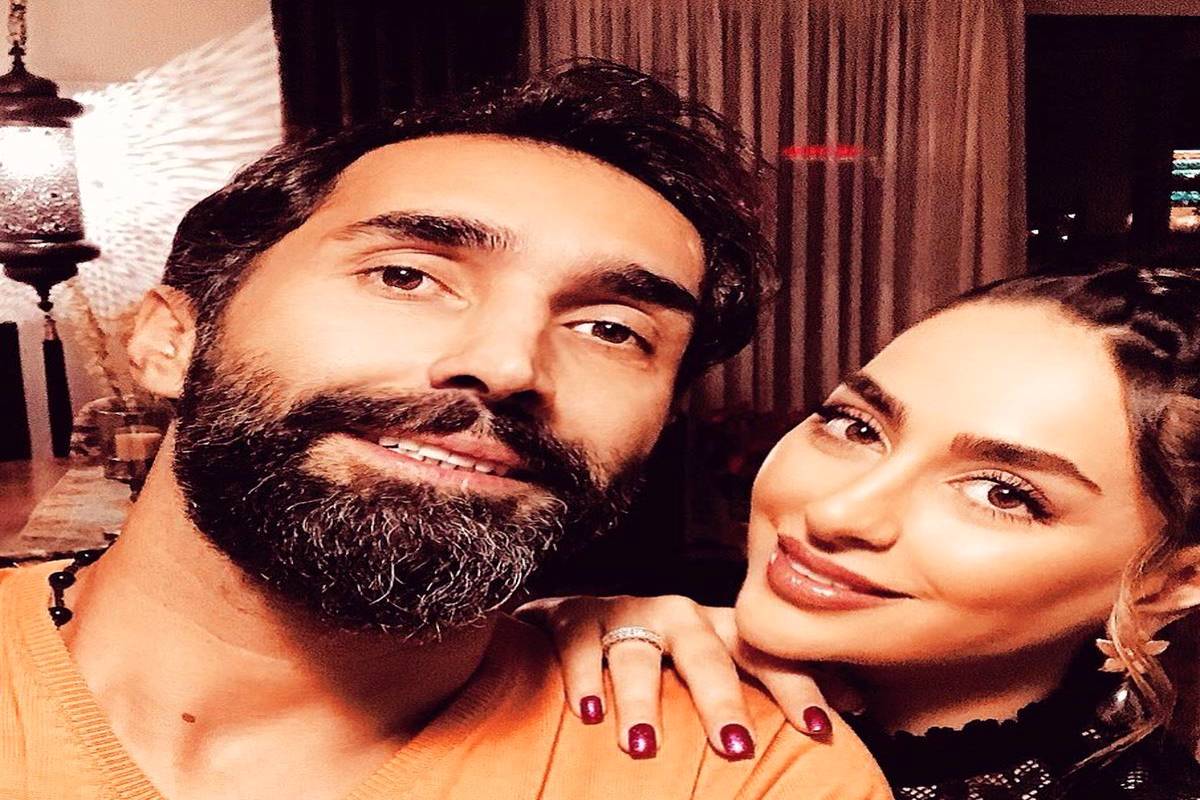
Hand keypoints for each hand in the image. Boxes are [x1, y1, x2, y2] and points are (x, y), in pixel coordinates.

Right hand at [515, 595, 861, 757]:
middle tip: (734, 748)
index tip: (820, 729)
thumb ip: (777, 679)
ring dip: (640, 699)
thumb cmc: (662, 652)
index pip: (765, 653)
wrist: (576, 618)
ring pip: (637, 653)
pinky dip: (583, 679)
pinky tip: (588, 714)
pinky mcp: (573, 620)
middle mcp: (677, 616)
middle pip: (705, 654)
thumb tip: (858, 700)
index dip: (794, 687)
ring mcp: (624, 614)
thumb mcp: (720, 663)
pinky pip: (579, 646)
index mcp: (719, 628)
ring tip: (643, 745)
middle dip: (720, 701)